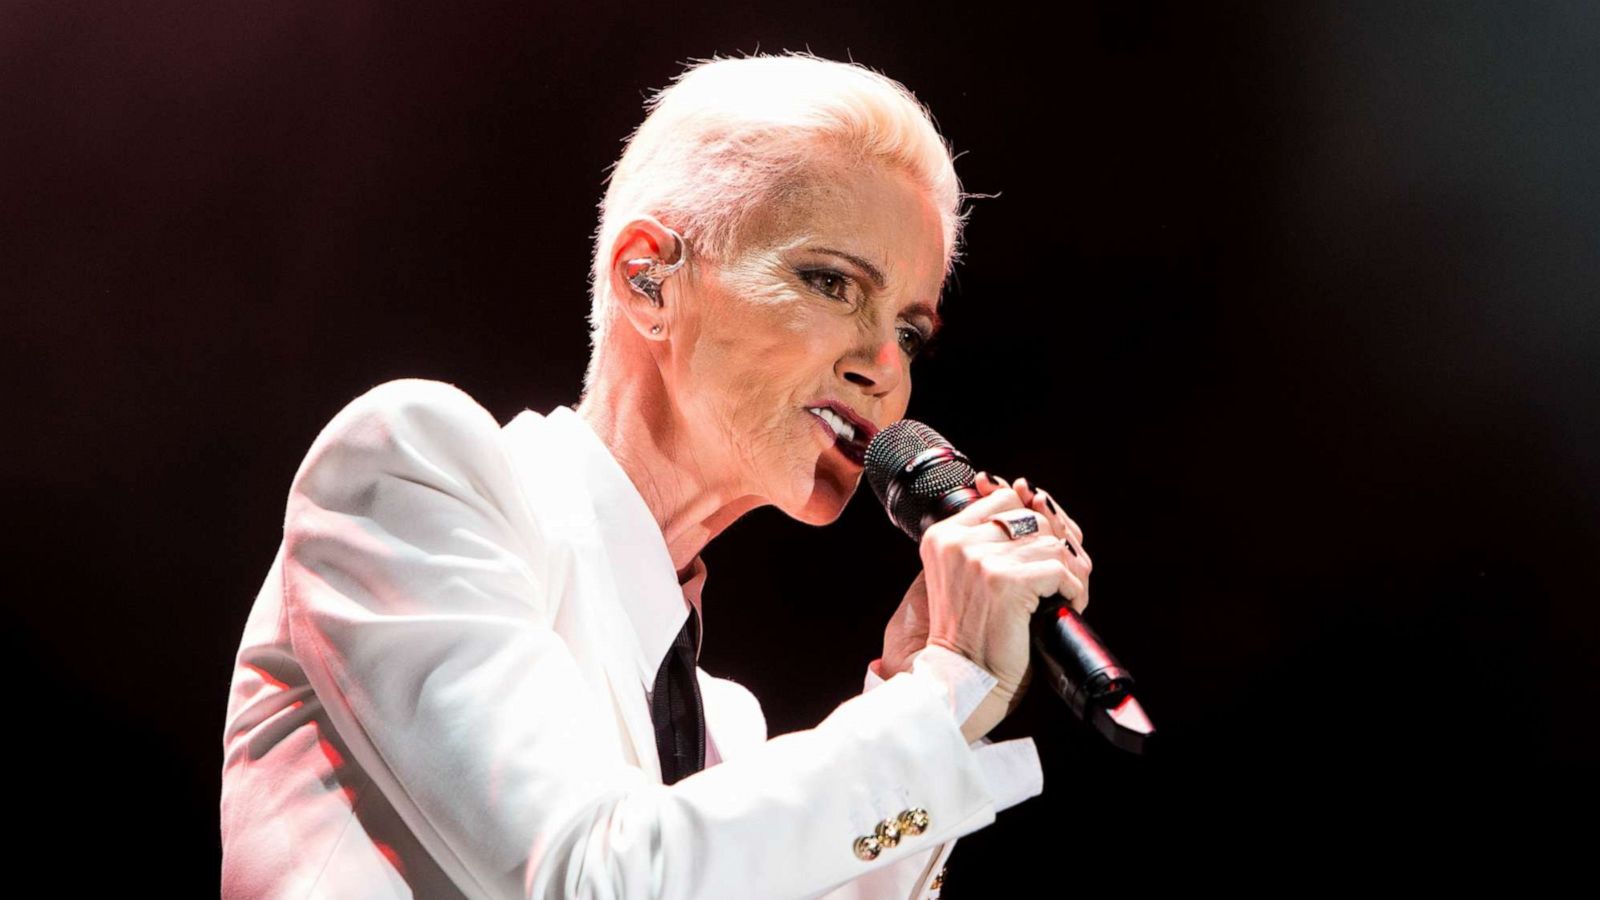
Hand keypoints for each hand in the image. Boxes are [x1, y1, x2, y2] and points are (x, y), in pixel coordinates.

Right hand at [922, 471, 1091, 741]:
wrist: (960, 682)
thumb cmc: (969, 636)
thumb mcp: (970, 577)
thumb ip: (992, 538)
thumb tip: (1031, 493)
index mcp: (943, 535)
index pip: (1005, 497)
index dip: (1036, 518)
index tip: (1049, 544)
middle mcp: (957, 541)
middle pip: (1032, 515)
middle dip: (1059, 542)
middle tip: (1066, 575)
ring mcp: (979, 559)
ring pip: (1051, 542)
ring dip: (1071, 570)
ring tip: (1067, 595)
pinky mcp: (1005, 581)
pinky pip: (1060, 569)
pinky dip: (1074, 589)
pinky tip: (1066, 606)